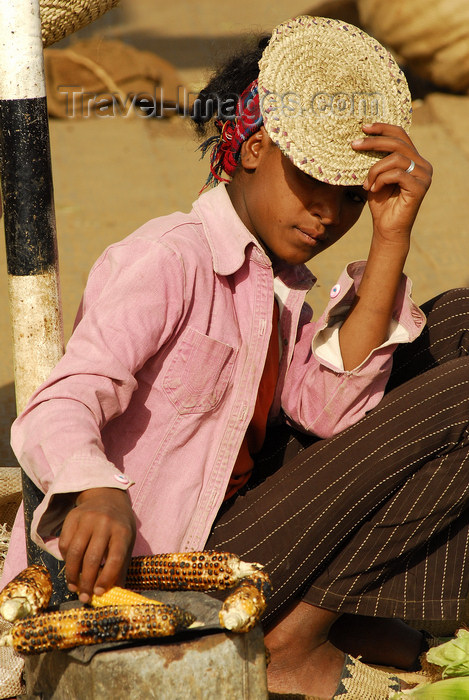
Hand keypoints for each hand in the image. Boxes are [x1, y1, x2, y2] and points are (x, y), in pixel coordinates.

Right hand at [59, 487, 135, 602]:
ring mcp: (87, 519)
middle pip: (91, 558)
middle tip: (84, 598)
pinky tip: (71, 566)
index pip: (114, 559)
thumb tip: (115, 594)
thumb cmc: (119, 526)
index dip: (106, 578)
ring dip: (72, 574)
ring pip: (74, 553)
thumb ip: (121, 567)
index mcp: (122, 531)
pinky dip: (65, 559)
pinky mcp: (72, 517)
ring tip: (74, 587)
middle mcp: (104, 523)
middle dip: (86, 582)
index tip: (98, 593)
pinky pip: (64, 544)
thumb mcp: (127, 542)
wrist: (107, 497)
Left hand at [352, 123, 431, 244]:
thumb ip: (375, 159)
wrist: (387, 229)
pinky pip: (396, 174)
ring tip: (367, 184)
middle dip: (373, 142)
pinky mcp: (420, 187)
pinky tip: (373, 190)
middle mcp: (423, 164)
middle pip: (397, 143)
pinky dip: (381, 180)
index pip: (400, 135)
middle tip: (354, 145)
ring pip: (395, 159)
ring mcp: (424, 175)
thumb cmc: (380, 203)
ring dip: (374, 170)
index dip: (382, 128)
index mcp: (414, 159)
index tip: (363, 128)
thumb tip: (359, 139)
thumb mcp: (374, 176)